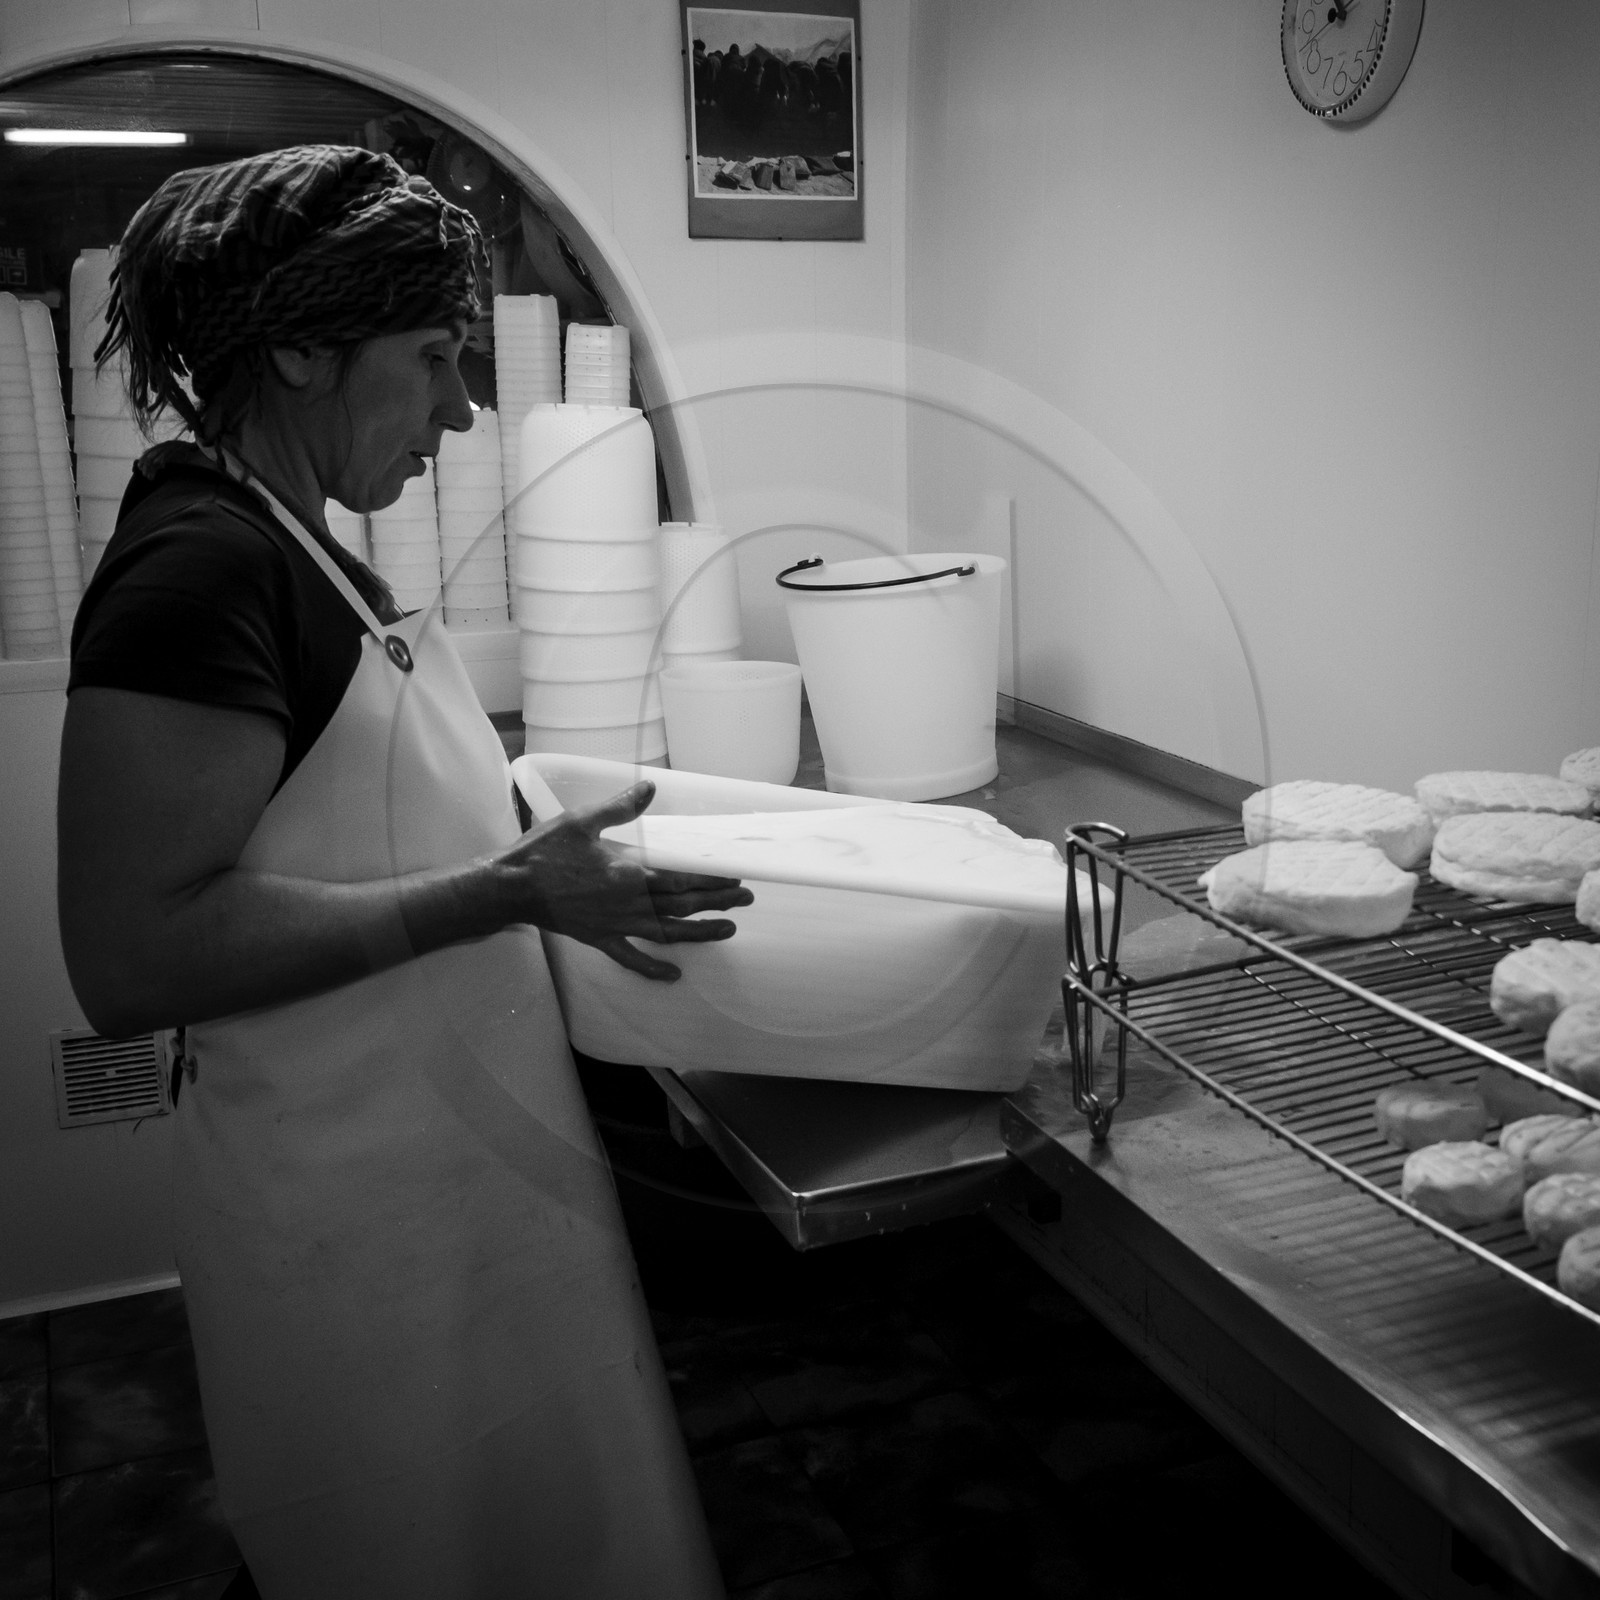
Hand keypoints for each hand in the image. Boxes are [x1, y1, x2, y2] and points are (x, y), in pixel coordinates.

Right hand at [494, 780, 752, 979]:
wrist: (510, 888)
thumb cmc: (544, 852)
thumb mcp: (582, 820)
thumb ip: (620, 806)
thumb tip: (650, 786)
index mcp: (627, 873)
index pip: (680, 877)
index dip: (710, 877)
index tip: (734, 874)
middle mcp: (628, 904)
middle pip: (682, 905)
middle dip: (717, 902)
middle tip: (746, 901)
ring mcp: (615, 925)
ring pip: (667, 932)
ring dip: (700, 933)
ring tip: (728, 931)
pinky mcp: (599, 939)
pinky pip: (631, 957)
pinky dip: (652, 967)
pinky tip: (673, 975)